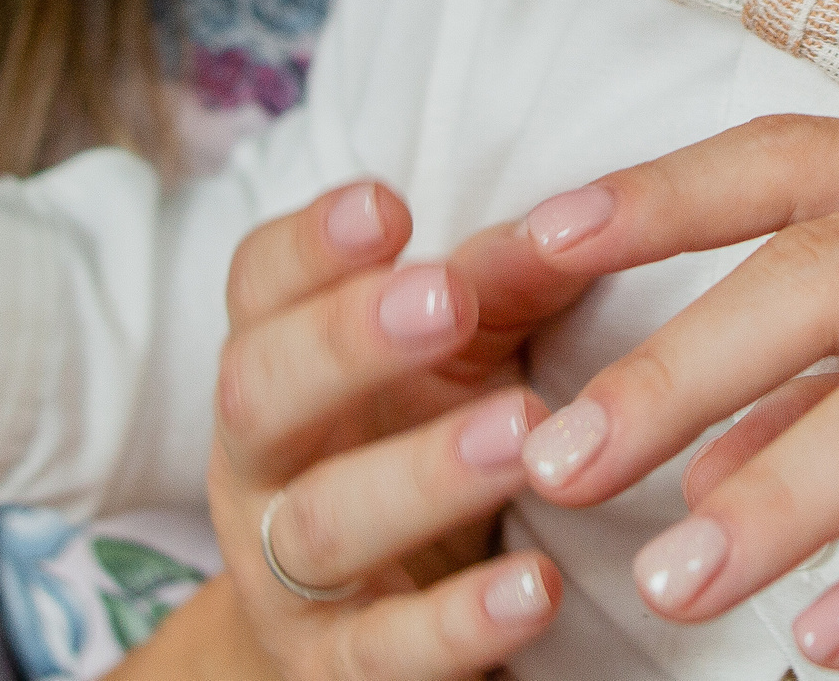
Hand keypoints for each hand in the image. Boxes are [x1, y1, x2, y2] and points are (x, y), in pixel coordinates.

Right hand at [200, 180, 592, 679]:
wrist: (359, 622)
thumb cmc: (414, 442)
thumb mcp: (457, 360)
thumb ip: (502, 288)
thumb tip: (580, 217)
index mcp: (277, 361)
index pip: (258, 287)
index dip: (311, 244)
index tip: (389, 205)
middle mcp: (257, 464)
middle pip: (261, 392)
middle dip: (348, 340)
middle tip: (447, 298)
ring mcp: (283, 575)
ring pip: (324, 522)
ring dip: (424, 474)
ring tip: (523, 434)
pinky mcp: (333, 670)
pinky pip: (384, 652)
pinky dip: (459, 622)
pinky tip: (538, 587)